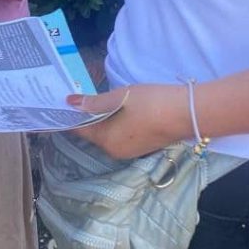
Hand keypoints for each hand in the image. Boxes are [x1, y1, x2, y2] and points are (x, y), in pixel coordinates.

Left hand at [69, 83, 188, 158]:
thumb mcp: (119, 97)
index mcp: (107, 141)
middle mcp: (116, 151)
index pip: (81, 130)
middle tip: (81, 97)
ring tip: (100, 99)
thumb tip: (70, 103)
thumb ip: (94, 102)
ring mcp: (131, 151)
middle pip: (95, 133)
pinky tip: (121, 109)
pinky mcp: (143, 146)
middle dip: (88, 117)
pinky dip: (117, 123)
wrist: (187, 113)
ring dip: (104, 119)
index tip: (62, 105)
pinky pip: (122, 134)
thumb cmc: (150, 103)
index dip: (71, 117)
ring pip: (109, 133)